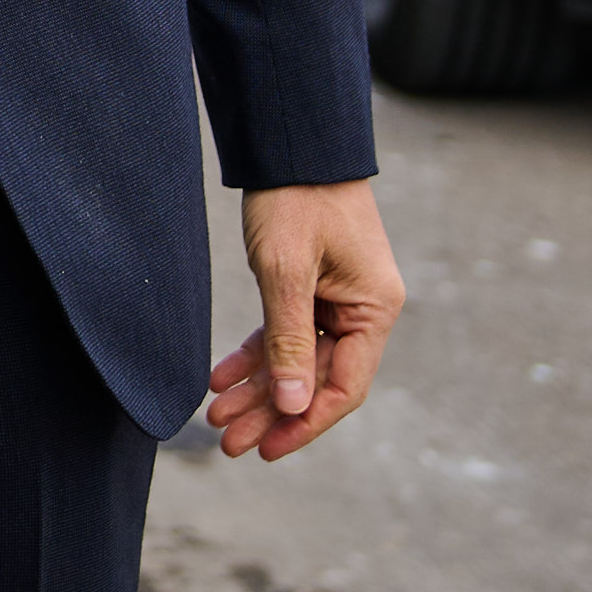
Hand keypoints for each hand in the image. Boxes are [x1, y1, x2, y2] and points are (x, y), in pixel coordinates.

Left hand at [202, 179, 402, 458]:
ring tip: (217, 419)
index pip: (343, 387)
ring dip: (258, 389)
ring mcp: (338, 299)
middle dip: (271, 413)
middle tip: (228, 444)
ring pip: (295, 359)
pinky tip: (221, 377)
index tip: (268, 449)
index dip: (305, 421)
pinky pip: (284, 332)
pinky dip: (255, 355)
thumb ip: (289, 340)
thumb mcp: (285, 271)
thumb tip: (292, 405)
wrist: (291, 143)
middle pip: (316, 378)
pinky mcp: (312, 286)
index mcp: (373, 311)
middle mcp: (363, 311)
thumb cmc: (295, 200)